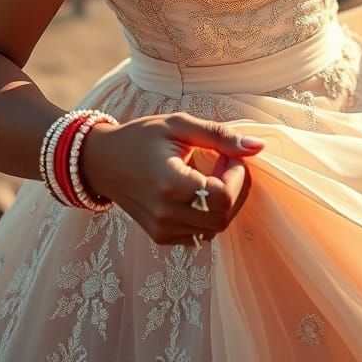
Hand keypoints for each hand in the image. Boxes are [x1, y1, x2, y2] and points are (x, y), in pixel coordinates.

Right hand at [81, 112, 264, 245]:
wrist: (103, 161)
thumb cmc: (141, 137)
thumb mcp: (179, 125)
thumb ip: (220, 136)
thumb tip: (258, 147)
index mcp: (170, 183)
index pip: (223, 197)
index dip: (236, 176)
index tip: (228, 155)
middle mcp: (165, 214)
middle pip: (223, 217)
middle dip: (234, 190)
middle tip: (222, 164)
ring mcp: (162, 229)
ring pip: (214, 228)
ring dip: (223, 204)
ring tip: (209, 176)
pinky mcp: (160, 236)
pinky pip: (199, 234)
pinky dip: (207, 214)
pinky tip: (197, 191)